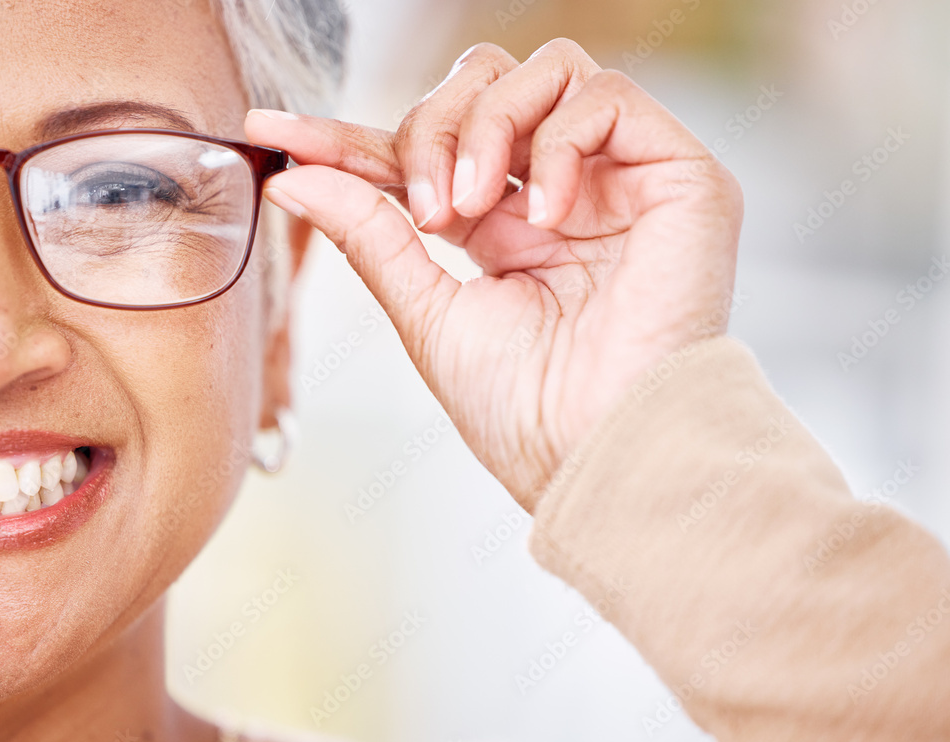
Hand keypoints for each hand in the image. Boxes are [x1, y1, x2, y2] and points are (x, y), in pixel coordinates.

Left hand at [244, 38, 742, 513]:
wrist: (602, 455)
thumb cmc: (527, 410)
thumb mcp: (429, 312)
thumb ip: (371, 233)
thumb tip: (296, 174)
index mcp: (506, 229)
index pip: (426, 151)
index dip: (352, 136)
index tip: (277, 131)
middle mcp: (562, 193)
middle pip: (486, 85)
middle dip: (431, 126)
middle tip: (424, 208)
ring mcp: (621, 181)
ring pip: (544, 70)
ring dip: (484, 127)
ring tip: (466, 208)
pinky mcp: (679, 175)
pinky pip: (606, 98)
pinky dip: (555, 143)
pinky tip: (539, 215)